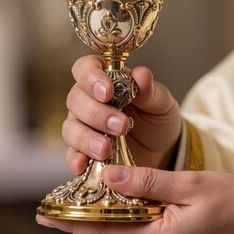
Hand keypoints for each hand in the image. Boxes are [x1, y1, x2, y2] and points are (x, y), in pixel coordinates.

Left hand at [36, 165, 233, 233]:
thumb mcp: (191, 184)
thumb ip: (147, 181)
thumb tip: (109, 176)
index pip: (103, 229)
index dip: (71, 222)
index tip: (44, 213)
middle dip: (77, 224)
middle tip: (50, 211)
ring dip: (98, 226)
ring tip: (75, 210)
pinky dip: (121, 228)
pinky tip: (116, 214)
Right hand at [63, 55, 181, 173]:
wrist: (163, 150)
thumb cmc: (157, 118)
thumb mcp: (161, 103)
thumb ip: (149, 90)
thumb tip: (141, 75)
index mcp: (105, 80)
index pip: (85, 69)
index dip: (91, 78)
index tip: (108, 92)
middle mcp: (88, 101)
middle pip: (75, 100)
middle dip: (96, 113)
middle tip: (121, 126)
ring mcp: (82, 127)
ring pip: (70, 128)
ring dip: (86, 138)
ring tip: (106, 149)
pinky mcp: (83, 152)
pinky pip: (71, 155)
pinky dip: (75, 159)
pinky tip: (83, 164)